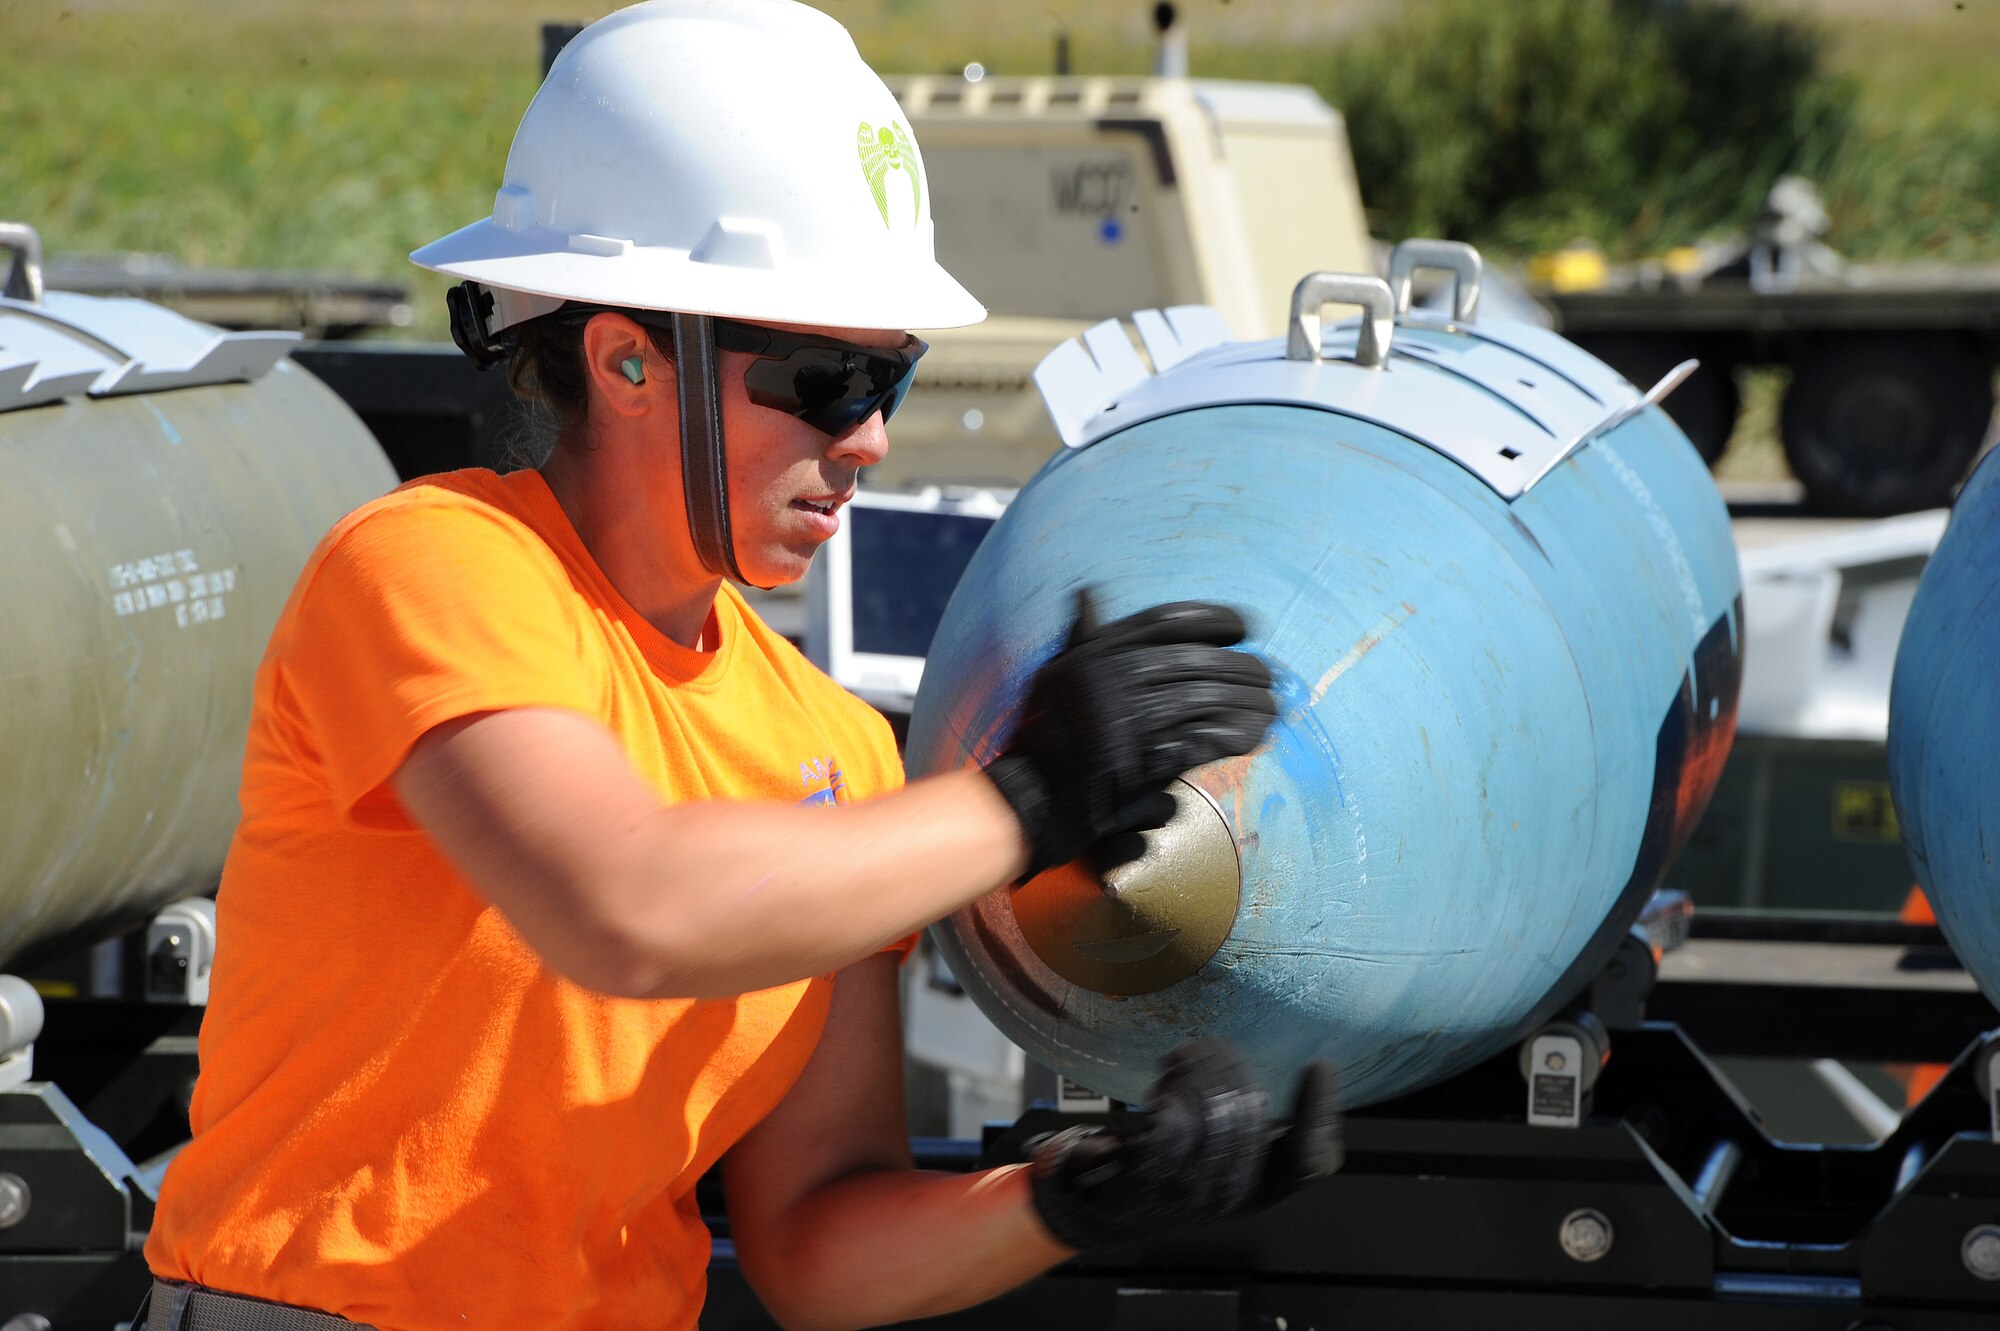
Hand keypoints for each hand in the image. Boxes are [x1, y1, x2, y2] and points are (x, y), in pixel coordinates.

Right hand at [983, 589, 1277, 880]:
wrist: (1029, 801)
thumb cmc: (1044, 738)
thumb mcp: (1054, 677)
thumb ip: (1080, 638)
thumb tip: (1086, 593)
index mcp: (1093, 655)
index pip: (1165, 621)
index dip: (1211, 619)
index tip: (1245, 625)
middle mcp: (1108, 680)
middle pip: (1194, 661)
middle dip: (1240, 667)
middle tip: (1270, 675)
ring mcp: (1123, 721)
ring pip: (1203, 699)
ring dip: (1246, 703)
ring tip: (1273, 707)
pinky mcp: (1139, 762)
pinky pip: (1201, 740)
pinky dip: (1234, 735)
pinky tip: (1256, 735)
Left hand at [1027, 1039, 1341, 1250]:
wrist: (1098, 1208)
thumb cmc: (1169, 1167)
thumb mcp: (1224, 1154)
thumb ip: (1260, 1125)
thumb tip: (1316, 1075)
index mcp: (1258, 1192)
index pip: (1307, 1166)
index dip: (1320, 1116)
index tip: (1318, 1065)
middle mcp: (1227, 1199)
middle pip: (1252, 1118)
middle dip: (1232, 1066)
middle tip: (1210, 1045)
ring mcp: (1187, 1193)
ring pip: (1214, 1116)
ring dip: (1199, 1068)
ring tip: (1184, 1055)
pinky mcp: (1147, 1179)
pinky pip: (1173, 1127)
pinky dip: (1175, 1089)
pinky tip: (1166, 1078)